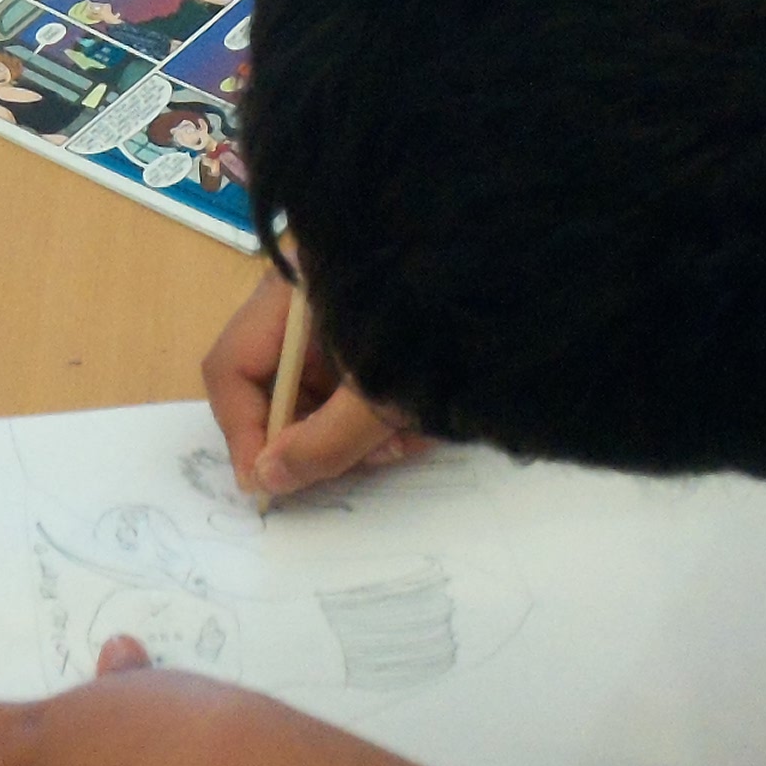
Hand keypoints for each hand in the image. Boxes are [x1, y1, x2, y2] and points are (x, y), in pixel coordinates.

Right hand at [200, 271, 425, 499]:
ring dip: (358, 431)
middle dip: (315, 435)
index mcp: (290, 291)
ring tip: (406, 441)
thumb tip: (266, 480)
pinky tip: (425, 425)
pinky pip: (363, 383)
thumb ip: (322, 443)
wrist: (532, 281)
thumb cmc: (445, 326)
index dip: (244, 433)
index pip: (233, 369)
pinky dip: (387, 413)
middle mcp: (308, 296)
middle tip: (356, 463)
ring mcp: (347, 311)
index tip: (268, 484)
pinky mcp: (386, 328)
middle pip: (279, 384)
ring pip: (325, 391)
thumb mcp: (382, 393)